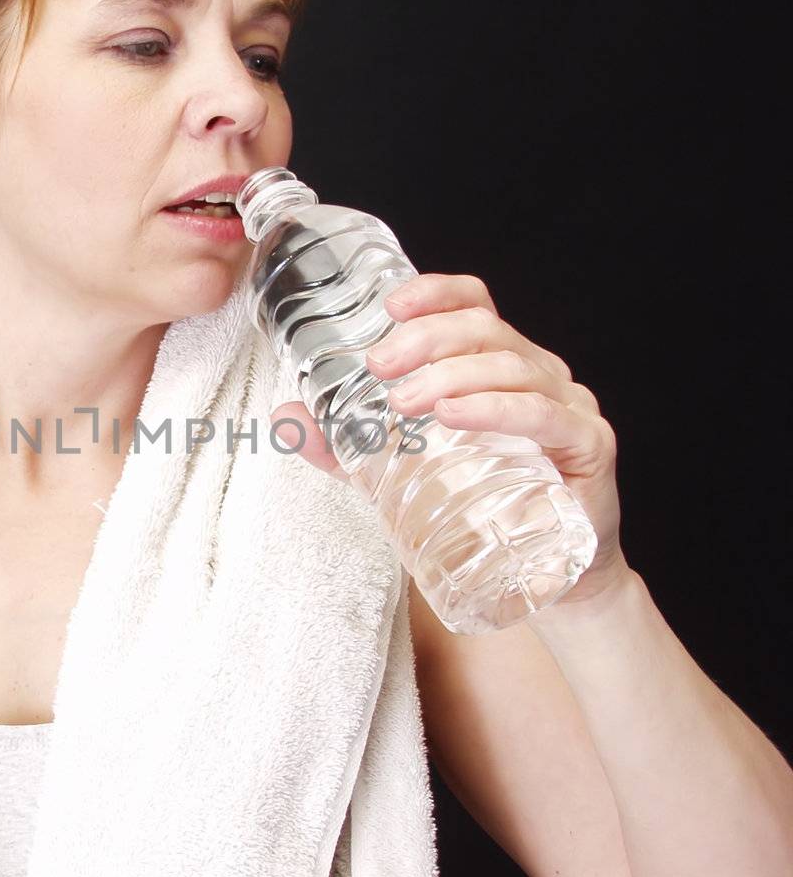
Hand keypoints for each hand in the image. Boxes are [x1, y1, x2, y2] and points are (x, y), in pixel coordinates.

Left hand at [268, 271, 629, 609]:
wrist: (551, 583)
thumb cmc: (485, 513)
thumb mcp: (402, 475)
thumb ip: (348, 448)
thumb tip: (288, 418)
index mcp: (499, 366)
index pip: (475, 306)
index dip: (437, 293)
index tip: (391, 305)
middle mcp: (539, 374)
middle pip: (486, 330)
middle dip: (428, 338)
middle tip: (380, 366)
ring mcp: (569, 405)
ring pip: (512, 366)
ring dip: (453, 375)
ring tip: (405, 400)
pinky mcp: (588, 445)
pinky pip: (543, 414)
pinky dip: (496, 408)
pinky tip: (457, 414)